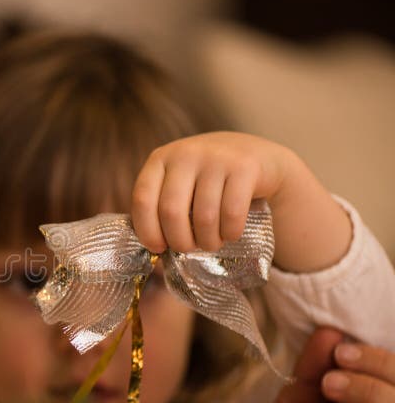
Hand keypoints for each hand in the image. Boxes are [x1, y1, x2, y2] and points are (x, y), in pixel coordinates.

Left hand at [131, 131, 350, 272]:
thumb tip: (150, 248)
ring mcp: (216, 157)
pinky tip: (230, 234)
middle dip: (179, 241)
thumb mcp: (180, 183)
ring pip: (203, 216)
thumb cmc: (209, 181)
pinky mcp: (245, 167)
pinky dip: (230, 233)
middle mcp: (185, 153)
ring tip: (210, 244)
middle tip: (188, 249)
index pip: (143, 199)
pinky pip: (232, 213)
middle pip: (171, 211)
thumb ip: (161, 204)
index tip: (158, 248)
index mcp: (160, 158)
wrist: (259, 158)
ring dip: (207, 241)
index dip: (147, 230)